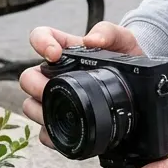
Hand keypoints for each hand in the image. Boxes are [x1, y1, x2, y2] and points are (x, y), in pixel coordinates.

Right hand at [19, 22, 142, 147]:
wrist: (139, 85)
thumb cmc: (125, 57)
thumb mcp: (123, 40)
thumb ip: (109, 32)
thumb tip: (91, 40)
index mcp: (65, 50)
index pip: (40, 37)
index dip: (41, 43)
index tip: (54, 54)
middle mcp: (55, 74)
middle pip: (28, 78)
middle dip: (35, 85)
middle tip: (49, 89)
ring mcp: (57, 98)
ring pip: (31, 105)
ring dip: (38, 111)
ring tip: (55, 113)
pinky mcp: (63, 120)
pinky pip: (46, 131)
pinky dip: (50, 134)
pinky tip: (62, 135)